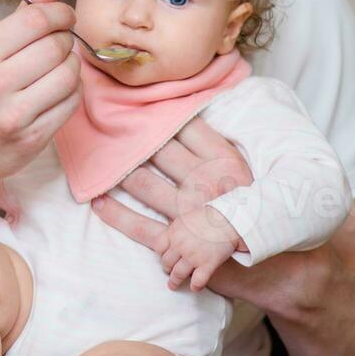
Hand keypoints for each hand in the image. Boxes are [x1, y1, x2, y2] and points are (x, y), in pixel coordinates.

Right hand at [0, 0, 81, 190]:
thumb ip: (22, 14)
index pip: (36, 20)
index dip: (60, 12)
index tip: (65, 16)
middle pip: (56, 46)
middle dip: (66, 39)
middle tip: (60, 42)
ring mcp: (13, 115)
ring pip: (69, 74)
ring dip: (72, 65)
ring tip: (59, 66)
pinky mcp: (32, 137)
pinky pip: (72, 102)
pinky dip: (73, 90)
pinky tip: (59, 88)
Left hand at [89, 116, 252, 285]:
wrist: (257, 250)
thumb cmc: (241, 199)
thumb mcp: (237, 165)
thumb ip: (211, 140)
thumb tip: (181, 107)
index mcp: (224, 162)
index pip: (189, 129)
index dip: (164, 115)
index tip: (140, 104)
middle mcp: (206, 185)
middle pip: (162, 153)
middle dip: (135, 139)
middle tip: (110, 125)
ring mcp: (190, 215)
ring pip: (146, 187)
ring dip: (119, 174)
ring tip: (98, 159)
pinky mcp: (177, 241)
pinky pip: (139, 226)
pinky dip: (116, 215)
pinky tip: (97, 201)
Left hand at [161, 205, 239, 290]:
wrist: (228, 218)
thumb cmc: (208, 217)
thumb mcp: (185, 218)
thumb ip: (176, 229)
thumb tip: (169, 234)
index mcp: (174, 232)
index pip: (158, 248)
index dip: (161, 254)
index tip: (165, 257)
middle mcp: (180, 245)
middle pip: (166, 262)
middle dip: (167, 268)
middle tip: (169, 272)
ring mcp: (193, 256)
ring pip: (177, 274)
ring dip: (174, 282)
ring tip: (173, 285)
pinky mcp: (208, 264)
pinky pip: (197, 281)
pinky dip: (195, 287)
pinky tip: (194, 288)